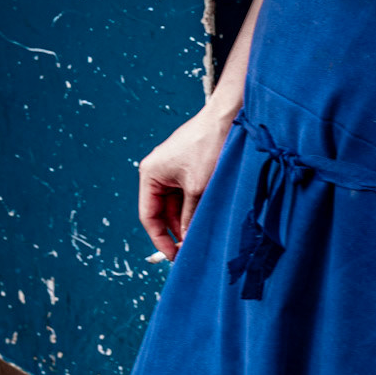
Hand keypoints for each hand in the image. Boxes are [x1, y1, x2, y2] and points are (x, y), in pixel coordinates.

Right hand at [138, 103, 234, 260]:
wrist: (227, 118)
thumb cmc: (208, 146)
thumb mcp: (198, 188)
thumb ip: (189, 216)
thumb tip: (187, 241)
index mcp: (150, 174)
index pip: (148, 216)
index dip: (160, 239)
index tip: (173, 256)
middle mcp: (157, 173)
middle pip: (162, 212)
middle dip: (176, 231)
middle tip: (190, 250)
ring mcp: (172, 171)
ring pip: (176, 206)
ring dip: (187, 220)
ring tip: (201, 236)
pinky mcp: (188, 169)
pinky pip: (187, 195)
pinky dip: (195, 208)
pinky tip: (206, 219)